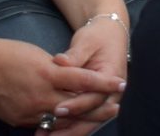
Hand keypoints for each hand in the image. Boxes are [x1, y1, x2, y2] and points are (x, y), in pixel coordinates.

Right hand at [0, 38, 123, 131]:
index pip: (82, 81)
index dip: (103, 83)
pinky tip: (67, 122)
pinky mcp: (19, 121)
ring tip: (96, 117)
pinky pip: (43, 125)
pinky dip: (56, 123)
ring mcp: (29, 111)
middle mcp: (40, 96)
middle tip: (115, 107)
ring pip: (61, 121)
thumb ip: (56, 69)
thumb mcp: (36, 54)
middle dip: (97, 108)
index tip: (120, 83)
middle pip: (76, 107)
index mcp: (46, 74)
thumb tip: (70, 76)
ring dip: (79, 120)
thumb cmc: (5, 53)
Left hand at [48, 16, 129, 131]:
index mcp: (112, 77)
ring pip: (88, 122)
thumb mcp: (87, 41)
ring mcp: (105, 100)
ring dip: (69, 131)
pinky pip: (84, 119)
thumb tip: (59, 62)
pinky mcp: (95, 102)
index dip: (76, 105)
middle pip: (93, 117)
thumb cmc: (97, 36)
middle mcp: (112, 93)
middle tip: (48, 131)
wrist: (110, 34)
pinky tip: (51, 131)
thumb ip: (74, 55)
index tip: (58, 109)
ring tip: (46, 135)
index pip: (94, 97)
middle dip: (70, 127)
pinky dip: (69, 127)